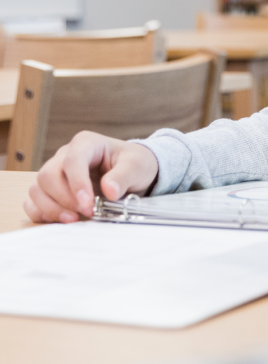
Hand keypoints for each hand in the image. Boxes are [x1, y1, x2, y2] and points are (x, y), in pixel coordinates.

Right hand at [24, 131, 158, 223]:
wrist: (134, 172)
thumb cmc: (134, 164)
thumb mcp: (137, 165)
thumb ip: (124, 176)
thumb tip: (109, 190)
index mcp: (86, 143)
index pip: (72, 161)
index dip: (77, 184)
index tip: (88, 204)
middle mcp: (65, 156)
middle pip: (48, 175)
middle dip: (65, 199)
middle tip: (87, 212)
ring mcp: (55, 173)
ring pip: (37, 189)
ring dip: (52, 208)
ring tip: (74, 220)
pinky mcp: (51, 190)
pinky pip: (34, 202)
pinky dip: (43, 213)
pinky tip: (61, 220)